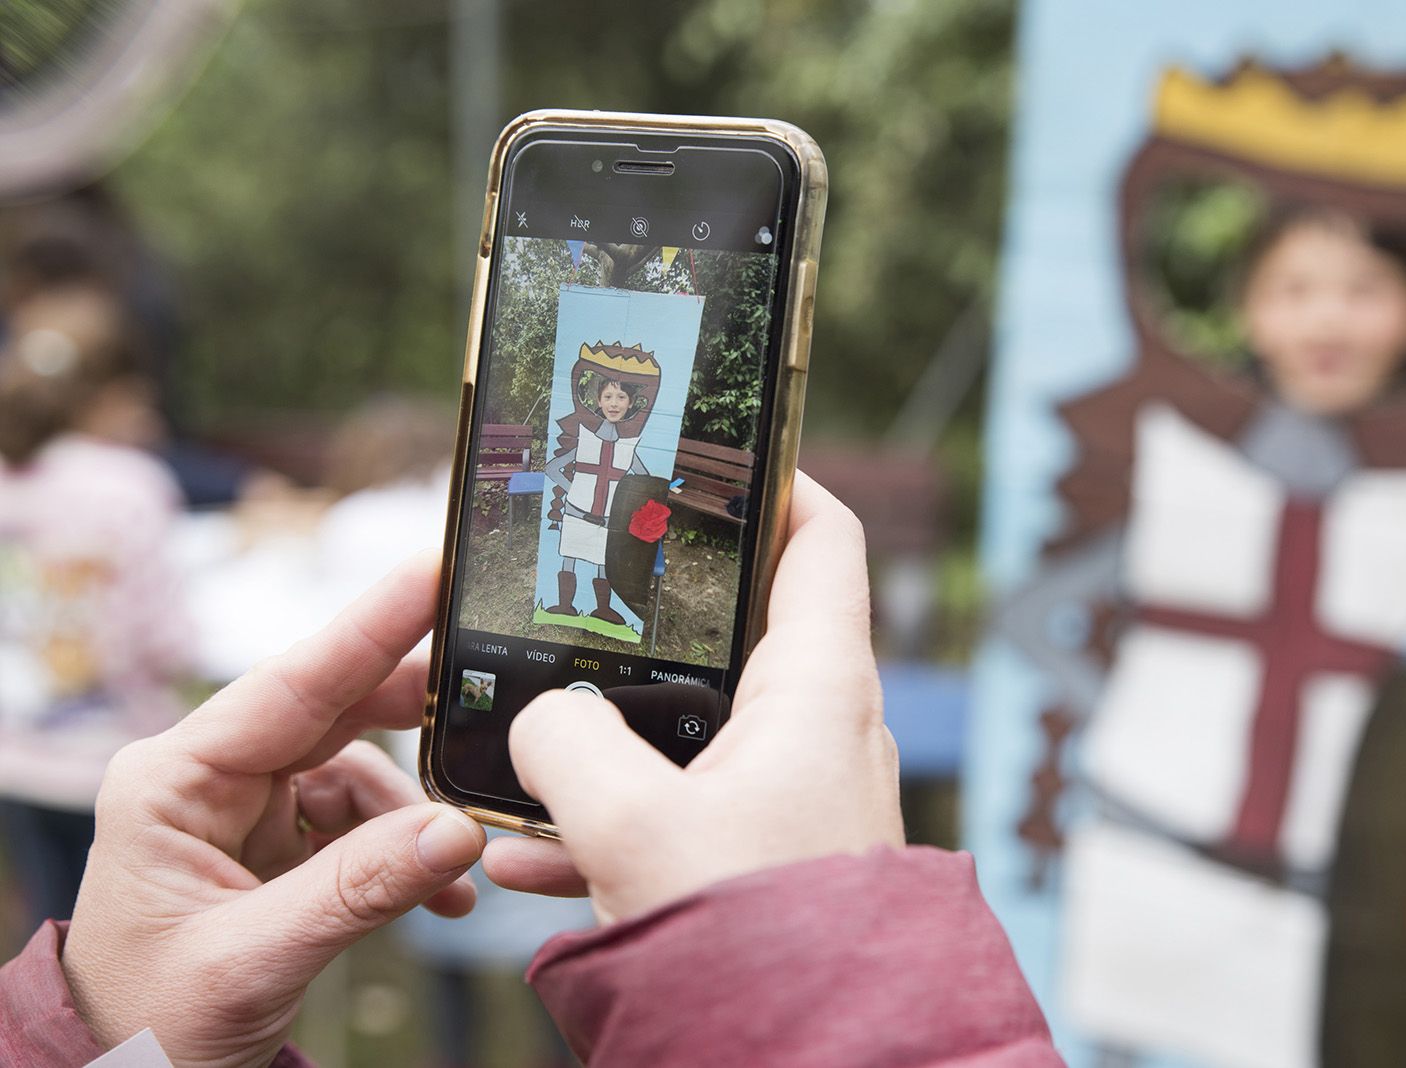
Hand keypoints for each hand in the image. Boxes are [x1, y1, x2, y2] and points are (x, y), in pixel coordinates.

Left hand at [63, 555, 486, 1067]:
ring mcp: (245, 809)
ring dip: (415, 812)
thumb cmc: (149, 1026)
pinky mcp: (277, 845)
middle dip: (414, 713)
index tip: (432, 571)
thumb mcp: (250, 962)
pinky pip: (362, 821)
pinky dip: (407, 850)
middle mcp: (209, 777)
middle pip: (333, 710)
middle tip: (492, 691)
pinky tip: (440, 892)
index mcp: (171, 780)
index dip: (368, 626)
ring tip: (456, 863)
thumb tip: (456, 831)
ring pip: (360, 767)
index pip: (289, 685)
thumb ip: (357, 891)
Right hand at [483, 472, 902, 922]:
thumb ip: (567, 744)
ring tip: (525, 740)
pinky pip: (682, 810)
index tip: (718, 453)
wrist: (808, 1061)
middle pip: (741, 630)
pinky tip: (527, 850)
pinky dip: (614, 816)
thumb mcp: (631, 824)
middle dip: (651, 618)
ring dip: (612, 735)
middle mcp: (823, 731)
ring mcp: (795, 796)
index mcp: (820, 688)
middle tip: (579, 597)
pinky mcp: (764, 856)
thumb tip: (542, 716)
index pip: (824, 539)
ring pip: (694, 730)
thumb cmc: (749, 939)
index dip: (778, 480)